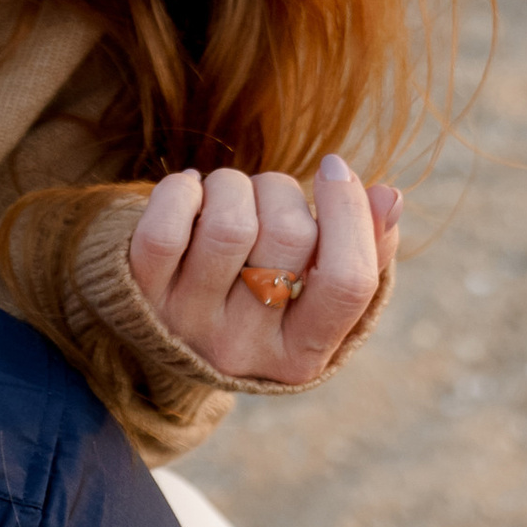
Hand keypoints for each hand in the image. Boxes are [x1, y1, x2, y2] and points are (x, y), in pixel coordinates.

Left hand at [127, 159, 399, 384]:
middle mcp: (241, 352)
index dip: (349, 212)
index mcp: (301, 358)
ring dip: (236, 185)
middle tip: (270, 197)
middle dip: (285, 192)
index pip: (347, 282)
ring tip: (231, 197)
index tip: (336, 169)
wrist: (164, 331)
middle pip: (289, 236)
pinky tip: (192, 193)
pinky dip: (182, 191)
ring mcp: (185, 326)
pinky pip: (165, 227)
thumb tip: (388, 197)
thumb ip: (365, 248)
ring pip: (229, 224)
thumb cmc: (264, 297)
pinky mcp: (139, 295)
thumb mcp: (317, 291)